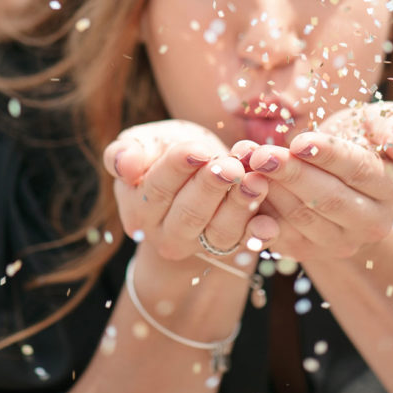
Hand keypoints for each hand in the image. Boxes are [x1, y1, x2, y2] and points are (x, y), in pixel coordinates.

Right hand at [102, 120, 276, 261]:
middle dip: (212, 188)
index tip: (198, 151)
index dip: (178, 168)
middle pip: (189, 213)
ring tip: (256, 182)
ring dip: (239, 207)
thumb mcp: (143, 144)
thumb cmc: (164, 152)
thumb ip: (125, 152)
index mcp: (138, 206)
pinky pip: (244, 245)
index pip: (157, 188)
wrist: (192, 174)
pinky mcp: (229, 248)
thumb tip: (123, 165)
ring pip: (219, 232)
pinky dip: (258, 235)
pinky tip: (269, 223)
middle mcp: (165, 233)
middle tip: (231, 167)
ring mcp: (199, 244)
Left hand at [240, 103, 392, 264]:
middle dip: (292, 175)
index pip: (360, 171)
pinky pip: (282, 236)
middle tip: (261, 155)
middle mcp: (374, 224)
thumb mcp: (388, 122)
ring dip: (270, 191)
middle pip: (329, 199)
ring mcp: (341, 243)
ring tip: (247, 164)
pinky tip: (242, 192)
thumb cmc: (366, 138)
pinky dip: (259, 215)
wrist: (345, 173)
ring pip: (302, 218)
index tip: (299, 141)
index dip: (329, 156)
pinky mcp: (309, 251)